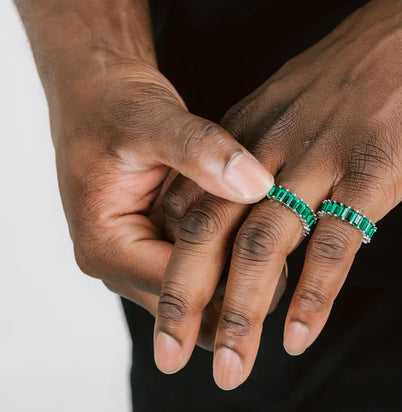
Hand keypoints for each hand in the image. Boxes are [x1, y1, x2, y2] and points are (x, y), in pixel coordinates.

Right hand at [52, 54, 272, 314]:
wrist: (98, 98)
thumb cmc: (115, 106)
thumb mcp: (152, 120)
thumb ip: (201, 150)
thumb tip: (258, 184)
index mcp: (107, 247)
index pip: (179, 287)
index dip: (232, 278)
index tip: (282, 257)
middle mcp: (120, 266)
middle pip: (190, 307)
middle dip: (237, 295)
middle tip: (288, 268)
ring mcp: (139, 262)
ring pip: (198, 299)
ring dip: (236, 282)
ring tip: (280, 256)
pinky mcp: (159, 250)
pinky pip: (200, 274)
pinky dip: (228, 264)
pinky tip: (260, 244)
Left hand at [154, 0, 401, 386]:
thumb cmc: (362, 74)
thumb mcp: (291, 106)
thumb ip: (263, 155)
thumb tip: (248, 199)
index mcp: (246, 138)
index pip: (192, 210)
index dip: (176, 267)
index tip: (170, 316)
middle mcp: (269, 153)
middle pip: (211, 236)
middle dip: (187, 303)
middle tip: (169, 357)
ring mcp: (320, 160)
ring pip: (264, 247)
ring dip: (243, 315)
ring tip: (230, 370)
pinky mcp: (373, 170)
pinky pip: (334, 242)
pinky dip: (313, 295)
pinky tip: (298, 337)